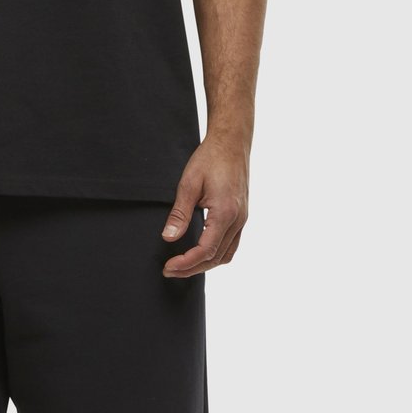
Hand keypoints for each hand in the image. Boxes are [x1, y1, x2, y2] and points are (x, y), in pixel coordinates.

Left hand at [160, 135, 248, 277]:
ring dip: (205, 264)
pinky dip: (216, 254)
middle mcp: (238, 220)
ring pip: (226, 254)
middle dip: (192, 268)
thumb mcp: (189, 183)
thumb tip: (168, 237)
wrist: (232, 142)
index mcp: (225, 213)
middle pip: (216, 258)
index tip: (168, 267)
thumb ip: (180, 213)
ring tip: (183, 265)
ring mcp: (243, 219)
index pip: (205, 250)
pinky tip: (201, 252)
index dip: (186, 263)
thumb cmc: (210, 158)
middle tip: (170, 270)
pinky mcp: (242, 215)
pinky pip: (232, 244)